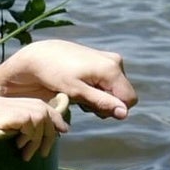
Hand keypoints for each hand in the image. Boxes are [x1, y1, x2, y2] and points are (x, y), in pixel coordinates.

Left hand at [0, 39, 133, 118]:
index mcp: (111, 69)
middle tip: (83, 101)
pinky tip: (81, 85)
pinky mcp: (103, 59)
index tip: (92, 109)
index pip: (129, 100)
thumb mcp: (77, 93)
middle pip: (123, 95)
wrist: (40, 55)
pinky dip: (98, 87)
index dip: (114, 109)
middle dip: (107, 103)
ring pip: (116, 88)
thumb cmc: (55, 75)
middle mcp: (115, 61)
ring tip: (79, 92)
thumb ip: (102, 103)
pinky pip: (109, 80)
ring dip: (101, 96)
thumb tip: (124, 114)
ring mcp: (110, 58)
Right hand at [0, 93, 64, 154]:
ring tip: (28, 154)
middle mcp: (2, 101)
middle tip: (44, 151)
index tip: (63, 131)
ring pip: (38, 114)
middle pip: (41, 107)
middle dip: (49, 130)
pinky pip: (28, 120)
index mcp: (3, 103)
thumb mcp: (3, 138)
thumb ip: (21, 131)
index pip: (37, 103)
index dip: (54, 116)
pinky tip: (19, 148)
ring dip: (38, 137)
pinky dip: (30, 135)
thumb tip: (48, 132)